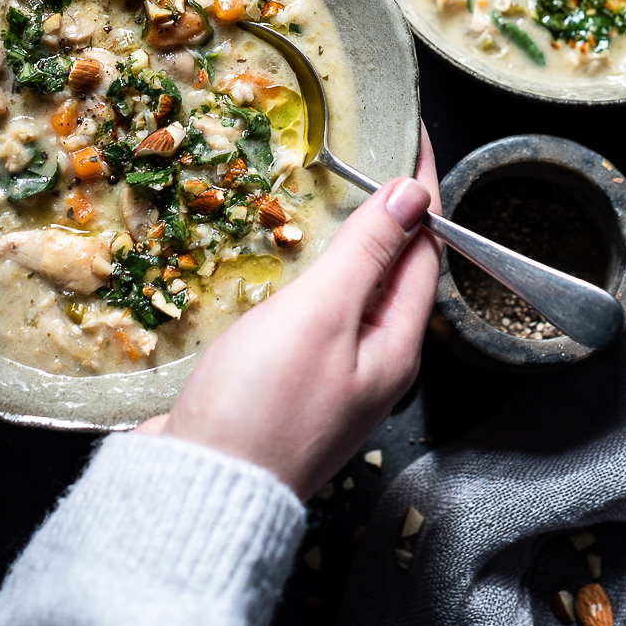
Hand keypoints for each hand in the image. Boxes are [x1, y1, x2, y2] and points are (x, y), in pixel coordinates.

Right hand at [139, 127, 442, 500]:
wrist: (199, 488)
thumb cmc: (262, 404)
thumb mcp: (321, 315)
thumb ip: (366, 253)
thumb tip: (414, 196)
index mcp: (394, 348)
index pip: (425, 251)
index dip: (421, 190)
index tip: (413, 136)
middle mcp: (371, 365)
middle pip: (394, 273)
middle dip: (390, 213)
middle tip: (373, 155)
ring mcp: (330, 379)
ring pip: (353, 295)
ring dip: (350, 244)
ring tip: (335, 196)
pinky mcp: (288, 386)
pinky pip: (314, 317)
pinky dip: (311, 278)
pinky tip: (285, 264)